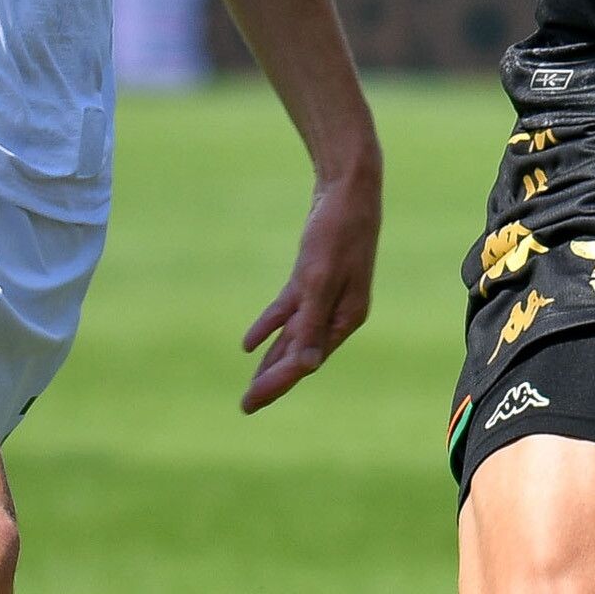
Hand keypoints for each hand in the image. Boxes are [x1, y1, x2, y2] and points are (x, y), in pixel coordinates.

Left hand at [238, 150, 380, 412]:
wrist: (348, 187)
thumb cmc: (337, 230)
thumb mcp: (321, 278)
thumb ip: (313, 322)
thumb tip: (306, 366)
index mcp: (345, 318)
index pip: (307, 360)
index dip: (277, 382)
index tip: (250, 402)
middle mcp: (338, 312)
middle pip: (301, 354)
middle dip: (274, 379)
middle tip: (246, 406)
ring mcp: (326, 295)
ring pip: (295, 336)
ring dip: (273, 359)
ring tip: (253, 384)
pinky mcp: (313, 278)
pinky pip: (289, 311)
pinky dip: (271, 326)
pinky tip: (251, 344)